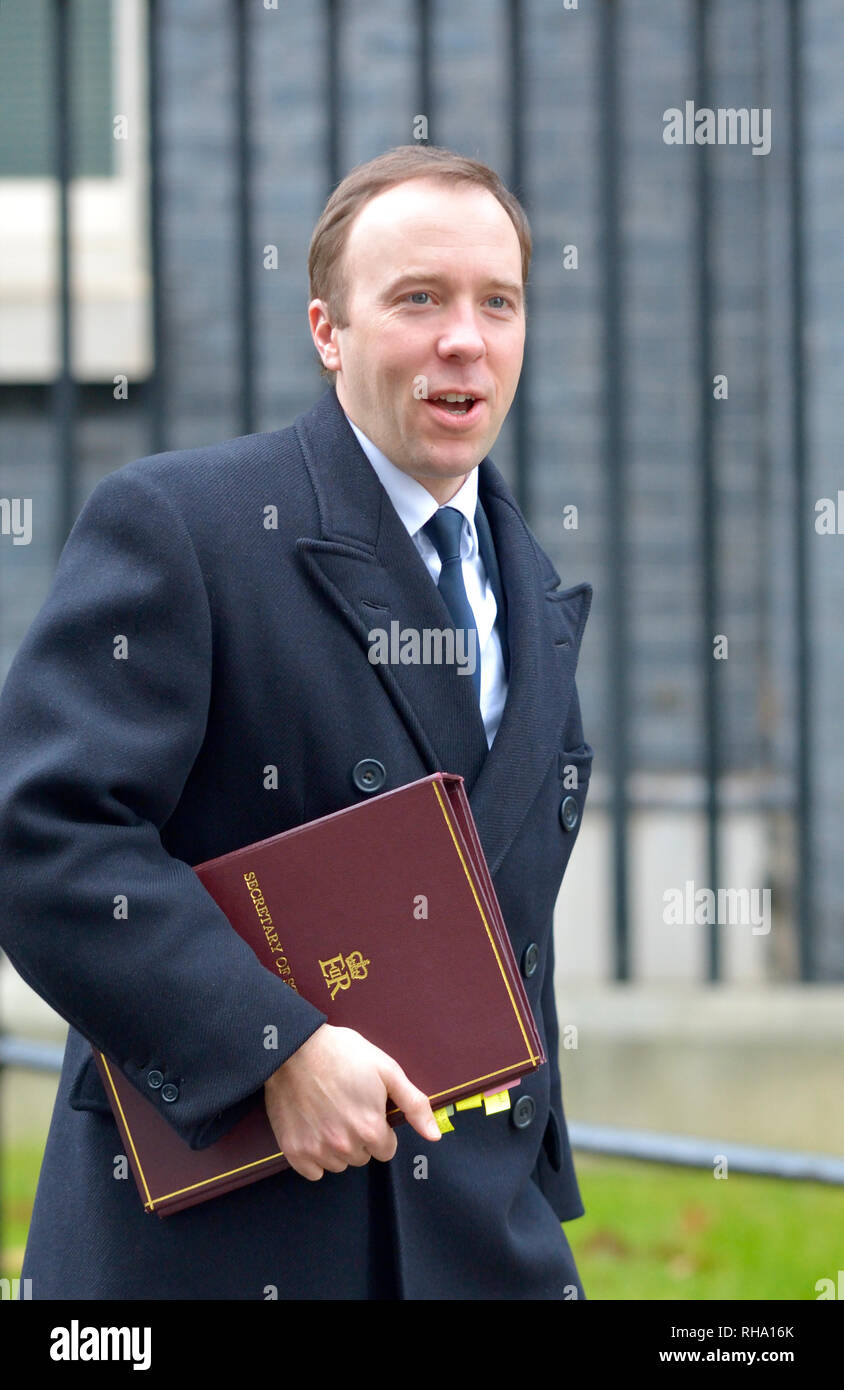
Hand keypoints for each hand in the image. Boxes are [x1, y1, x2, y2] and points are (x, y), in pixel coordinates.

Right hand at [263, 1022, 440, 1180]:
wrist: (295, 1046)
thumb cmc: (343, 1054)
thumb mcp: (387, 1070)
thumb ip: (414, 1105)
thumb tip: (434, 1135)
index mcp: (370, 1128)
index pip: (386, 1150)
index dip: (379, 1129)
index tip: (367, 1110)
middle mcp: (345, 1146)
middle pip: (362, 1157)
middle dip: (359, 1137)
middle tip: (346, 1107)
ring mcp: (317, 1150)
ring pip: (338, 1164)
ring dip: (337, 1147)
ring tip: (328, 1114)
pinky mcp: (294, 1150)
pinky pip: (313, 1171)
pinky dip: (314, 1156)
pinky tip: (313, 1129)